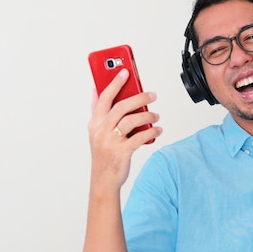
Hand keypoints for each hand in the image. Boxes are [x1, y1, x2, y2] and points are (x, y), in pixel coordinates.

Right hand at [88, 68, 161, 188]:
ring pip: (132, 121)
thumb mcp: (96, 132)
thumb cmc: (103, 154)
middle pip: (121, 107)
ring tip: (156, 116)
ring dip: (148, 116)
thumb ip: (97, 112)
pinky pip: (140, 137)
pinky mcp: (122, 152)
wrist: (103, 180)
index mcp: (94, 123)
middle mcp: (101, 130)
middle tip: (152, 95)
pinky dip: (152, 132)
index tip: (125, 72)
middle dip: (139, 97)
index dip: (114, 83)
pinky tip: (158, 130)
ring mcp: (111, 142)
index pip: (104, 98)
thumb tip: (96, 90)